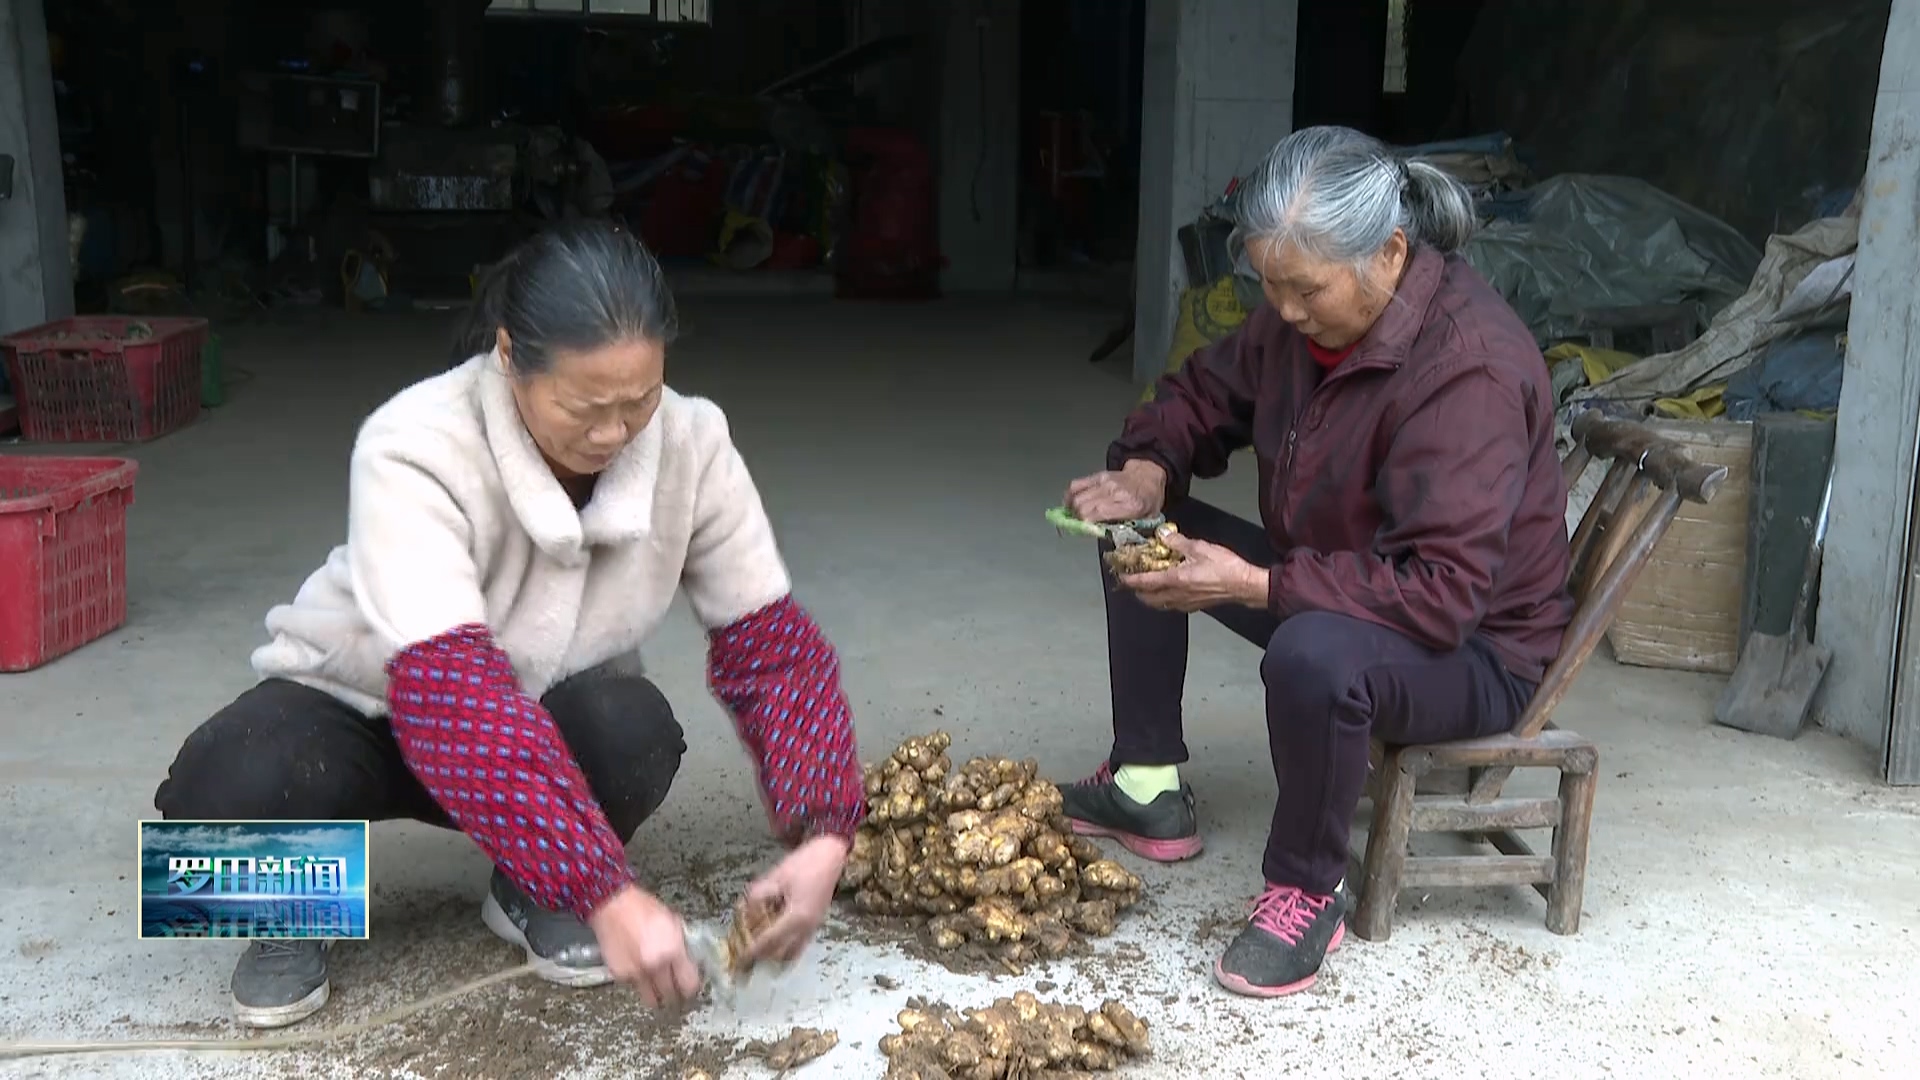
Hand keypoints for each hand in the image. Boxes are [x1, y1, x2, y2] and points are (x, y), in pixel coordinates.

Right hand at [586, 884, 703, 1007]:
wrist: (614, 906)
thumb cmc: (643, 908)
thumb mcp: (673, 922)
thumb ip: (682, 946)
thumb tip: (690, 962)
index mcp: (673, 951)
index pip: (689, 985)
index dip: (691, 989)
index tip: (690, 988)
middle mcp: (656, 966)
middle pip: (671, 996)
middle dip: (674, 995)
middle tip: (675, 990)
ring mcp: (637, 973)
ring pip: (651, 999)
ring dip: (657, 996)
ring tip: (658, 988)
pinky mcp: (621, 975)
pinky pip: (634, 987)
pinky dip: (638, 982)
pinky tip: (639, 969)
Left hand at [740, 835, 850, 964]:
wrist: (830, 856)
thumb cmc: (803, 864)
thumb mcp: (774, 878)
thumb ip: (757, 898)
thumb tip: (746, 916)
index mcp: (796, 917)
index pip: (769, 941)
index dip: (752, 952)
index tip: (739, 960)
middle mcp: (806, 928)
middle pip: (781, 955)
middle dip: (763, 958)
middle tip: (746, 957)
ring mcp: (813, 928)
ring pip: (792, 954)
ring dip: (775, 957)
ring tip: (759, 952)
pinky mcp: (816, 924)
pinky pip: (799, 945)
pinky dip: (785, 949)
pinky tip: (774, 942)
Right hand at [1065, 459, 1167, 522]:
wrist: (1149, 475)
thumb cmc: (1149, 499)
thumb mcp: (1146, 521)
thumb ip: (1127, 531)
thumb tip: (1105, 538)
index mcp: (1129, 505)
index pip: (1097, 514)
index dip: (1085, 524)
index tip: (1083, 531)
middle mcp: (1115, 492)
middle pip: (1083, 506)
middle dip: (1076, 519)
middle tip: (1078, 527)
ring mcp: (1104, 482)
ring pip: (1076, 496)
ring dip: (1071, 509)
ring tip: (1073, 517)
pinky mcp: (1097, 476)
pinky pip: (1076, 485)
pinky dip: (1069, 496)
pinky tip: (1070, 504)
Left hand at [1119, 530, 1269, 612]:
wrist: (1244, 585)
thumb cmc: (1225, 567)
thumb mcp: (1200, 548)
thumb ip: (1178, 542)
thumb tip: (1163, 535)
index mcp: (1175, 580)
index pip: (1145, 582)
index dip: (1130, 579)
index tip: (1120, 576)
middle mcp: (1176, 595)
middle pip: (1148, 598)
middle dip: (1136, 591)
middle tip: (1131, 580)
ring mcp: (1185, 603)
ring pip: (1159, 603)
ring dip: (1149, 596)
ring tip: (1146, 586)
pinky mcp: (1194, 606)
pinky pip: (1172, 605)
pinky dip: (1163, 599)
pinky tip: (1168, 591)